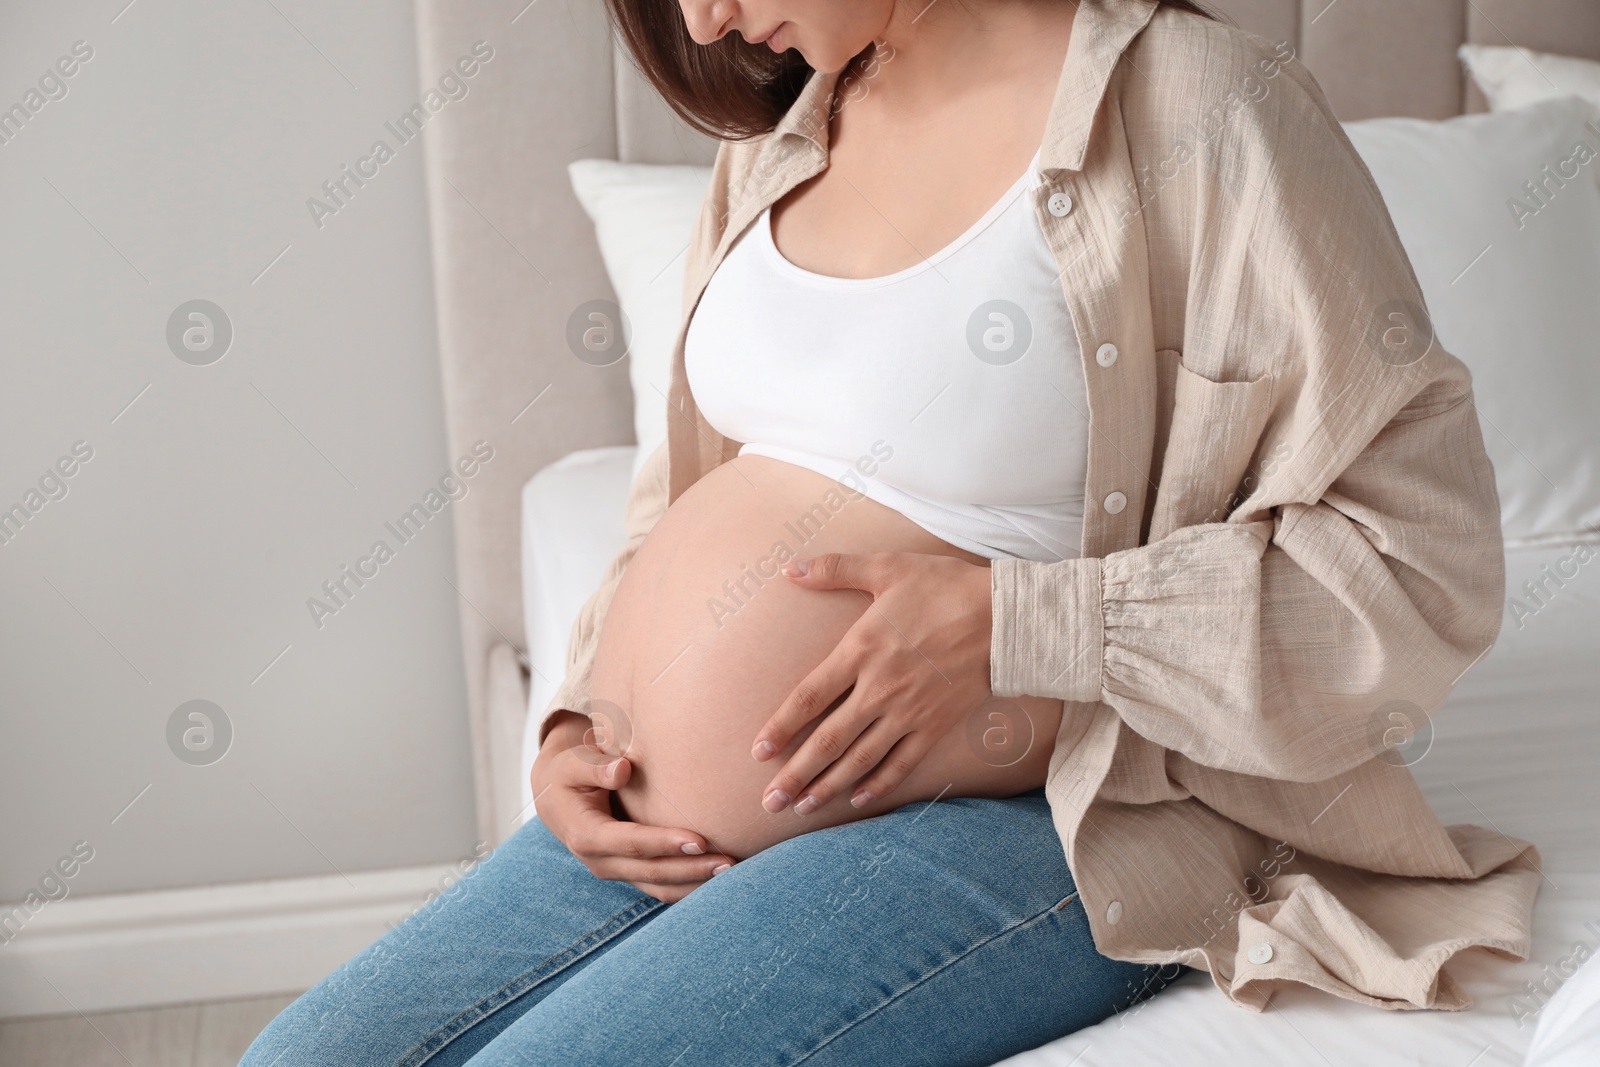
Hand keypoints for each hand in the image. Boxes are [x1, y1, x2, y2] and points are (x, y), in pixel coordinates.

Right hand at [532, 711, 734, 902]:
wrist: (557, 797)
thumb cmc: (569, 773)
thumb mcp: (572, 764)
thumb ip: (594, 766)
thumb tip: (623, 768)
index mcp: (586, 835)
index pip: (631, 843)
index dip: (664, 843)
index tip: (699, 840)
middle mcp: (600, 862)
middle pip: (651, 872)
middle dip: (691, 870)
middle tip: (729, 862)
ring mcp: (616, 871)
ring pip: (659, 887)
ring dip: (695, 883)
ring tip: (733, 873)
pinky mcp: (630, 872)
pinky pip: (662, 887)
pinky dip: (690, 886)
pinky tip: (718, 878)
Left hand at [751, 552, 992, 814]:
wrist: (1007, 616)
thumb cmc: (945, 587)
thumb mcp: (887, 567)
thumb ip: (835, 569)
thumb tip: (789, 568)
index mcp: (861, 651)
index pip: (808, 698)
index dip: (781, 728)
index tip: (758, 752)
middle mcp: (880, 689)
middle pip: (828, 740)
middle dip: (795, 774)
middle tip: (768, 802)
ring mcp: (909, 712)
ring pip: (860, 759)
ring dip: (828, 787)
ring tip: (801, 808)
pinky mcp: (936, 725)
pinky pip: (901, 763)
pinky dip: (879, 784)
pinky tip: (858, 799)